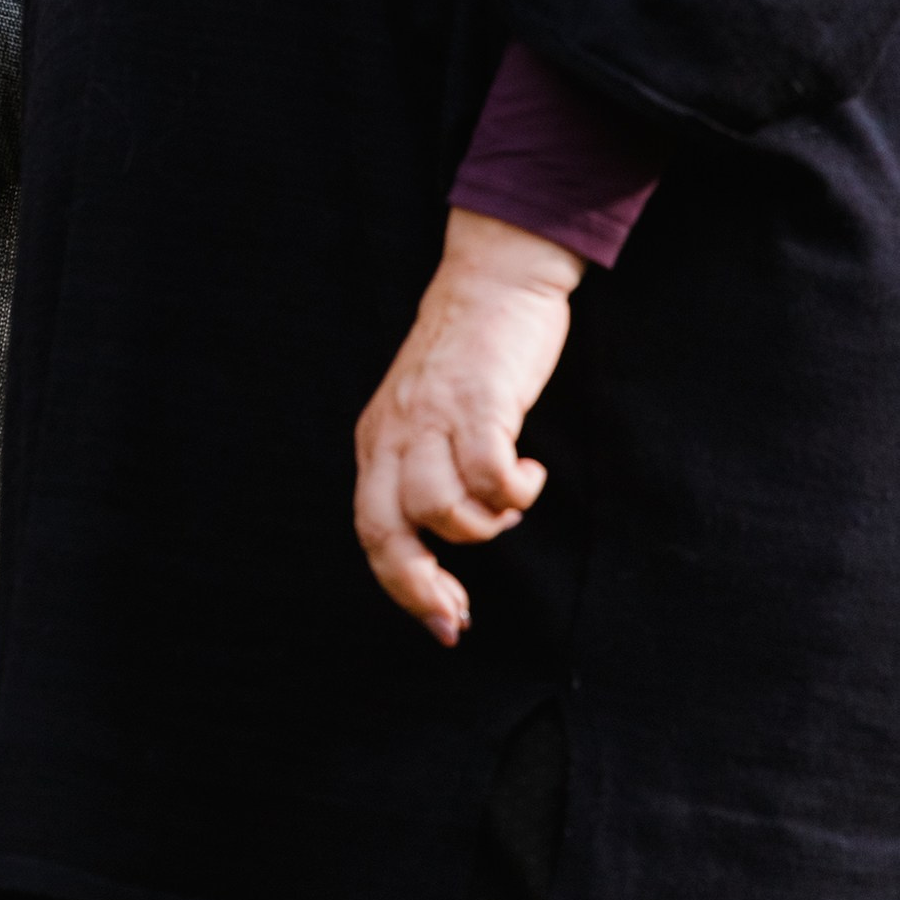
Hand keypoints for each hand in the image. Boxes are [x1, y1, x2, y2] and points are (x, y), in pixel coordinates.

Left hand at [353, 207, 581, 648]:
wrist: (492, 278)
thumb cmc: (466, 356)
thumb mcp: (423, 414)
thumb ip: (422, 468)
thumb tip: (443, 543)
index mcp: (377, 439)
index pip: (370, 529)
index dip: (401, 585)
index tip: (441, 621)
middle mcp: (396, 431)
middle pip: (387, 530)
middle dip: (420, 585)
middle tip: (457, 615)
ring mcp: (434, 415)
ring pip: (440, 509)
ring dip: (482, 526)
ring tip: (508, 504)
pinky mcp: (480, 399)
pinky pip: (491, 474)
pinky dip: (515, 491)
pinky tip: (529, 475)